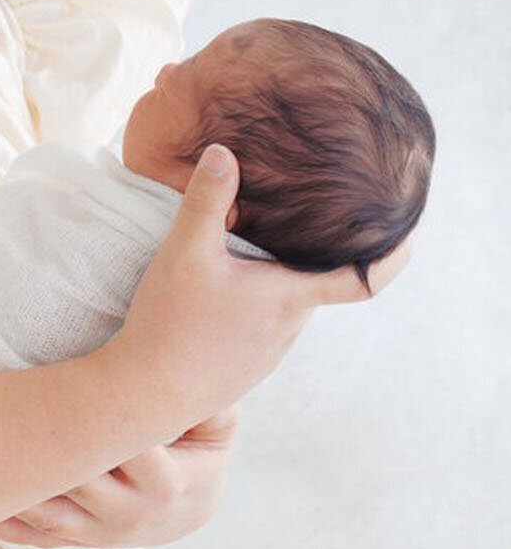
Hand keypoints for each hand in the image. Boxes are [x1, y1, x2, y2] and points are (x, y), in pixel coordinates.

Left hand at [0, 406, 238, 548]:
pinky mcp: (78, 540)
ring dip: (15, 490)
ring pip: (49, 516)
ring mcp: (100, 534)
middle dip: (49, 453)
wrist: (194, 508)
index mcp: (167, 484)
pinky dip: (4, 523)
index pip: (133, 452)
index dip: (107, 423)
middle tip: (6, 412)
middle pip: (80, 482)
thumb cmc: (201, 449)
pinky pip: (35, 537)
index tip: (75, 391)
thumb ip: (210, 396)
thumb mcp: (217, 421)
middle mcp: (130, 516)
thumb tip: (205, 374)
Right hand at [104, 144, 414, 445]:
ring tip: (255, 251)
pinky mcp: (243, 368)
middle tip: (305, 219)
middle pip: (317, 284)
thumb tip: (223, 152)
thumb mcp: (185, 252)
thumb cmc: (170, 324)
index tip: (406, 234)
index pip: (364, 281)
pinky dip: (255, 305)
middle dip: (314, 256)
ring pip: (285, 305)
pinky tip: (222, 295)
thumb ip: (206, 201)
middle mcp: (289, 328)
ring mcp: (267, 353)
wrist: (143, 396)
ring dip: (278, 281)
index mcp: (290, 297)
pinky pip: (261, 328)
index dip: (392, 257)